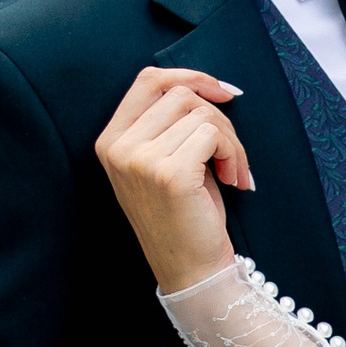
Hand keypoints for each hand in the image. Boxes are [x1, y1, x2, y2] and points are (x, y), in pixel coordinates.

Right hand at [95, 68, 251, 292]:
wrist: (190, 270)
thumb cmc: (185, 215)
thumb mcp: (165, 161)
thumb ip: (170, 124)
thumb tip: (209, 85)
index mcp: (110, 141)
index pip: (148, 80)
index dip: (189, 76)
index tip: (222, 92)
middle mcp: (118, 148)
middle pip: (181, 95)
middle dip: (218, 119)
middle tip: (230, 155)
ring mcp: (139, 160)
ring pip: (202, 114)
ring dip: (231, 141)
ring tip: (232, 172)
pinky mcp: (168, 173)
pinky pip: (213, 135)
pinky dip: (234, 153)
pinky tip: (235, 180)